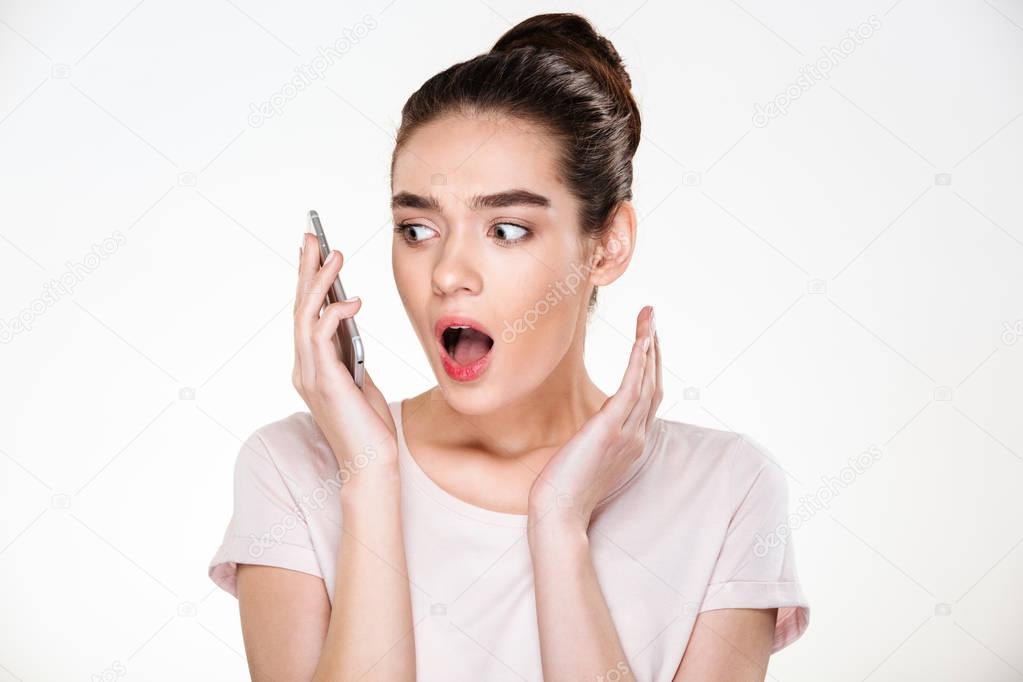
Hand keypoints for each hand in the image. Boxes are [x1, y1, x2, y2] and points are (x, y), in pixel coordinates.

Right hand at [293, 232, 397, 494]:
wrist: (371, 463)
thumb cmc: (369, 426)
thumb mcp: (360, 380)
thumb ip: (349, 353)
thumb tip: (350, 322)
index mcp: (311, 366)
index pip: (305, 315)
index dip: (309, 282)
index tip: (315, 252)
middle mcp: (303, 367)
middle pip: (299, 308)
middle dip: (305, 269)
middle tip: (311, 236)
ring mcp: (309, 374)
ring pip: (305, 316)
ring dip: (319, 282)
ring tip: (333, 254)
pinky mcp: (323, 382)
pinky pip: (321, 337)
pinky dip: (334, 314)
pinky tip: (352, 301)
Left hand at [527, 305, 660, 531]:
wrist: (559, 513)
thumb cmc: (564, 489)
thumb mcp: (585, 456)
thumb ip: (596, 436)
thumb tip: (591, 425)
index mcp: (632, 441)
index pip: (648, 396)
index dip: (650, 366)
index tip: (647, 340)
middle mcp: (636, 436)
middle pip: (654, 383)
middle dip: (654, 347)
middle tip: (652, 317)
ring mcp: (627, 433)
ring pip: (647, 380)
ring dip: (649, 345)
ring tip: (649, 317)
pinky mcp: (610, 429)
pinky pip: (632, 388)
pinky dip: (639, 362)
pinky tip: (640, 341)